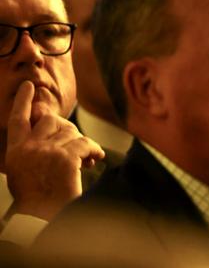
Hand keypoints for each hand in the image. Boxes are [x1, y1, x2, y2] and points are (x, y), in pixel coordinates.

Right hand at [4, 81, 104, 220]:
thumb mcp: (26, 171)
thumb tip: (58, 130)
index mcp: (15, 150)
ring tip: (86, 160)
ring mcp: (46, 151)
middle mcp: (28, 147)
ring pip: (71, 132)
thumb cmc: (38, 199)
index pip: (18, 119)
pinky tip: (96, 159)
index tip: (28, 86)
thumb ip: (35, 149)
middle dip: (66, 129)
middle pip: (51, 121)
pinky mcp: (65, 157)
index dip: (24, 101)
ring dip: (81, 144)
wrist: (44, 218)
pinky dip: (94, 149)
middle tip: (77, 145)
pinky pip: (85, 143)